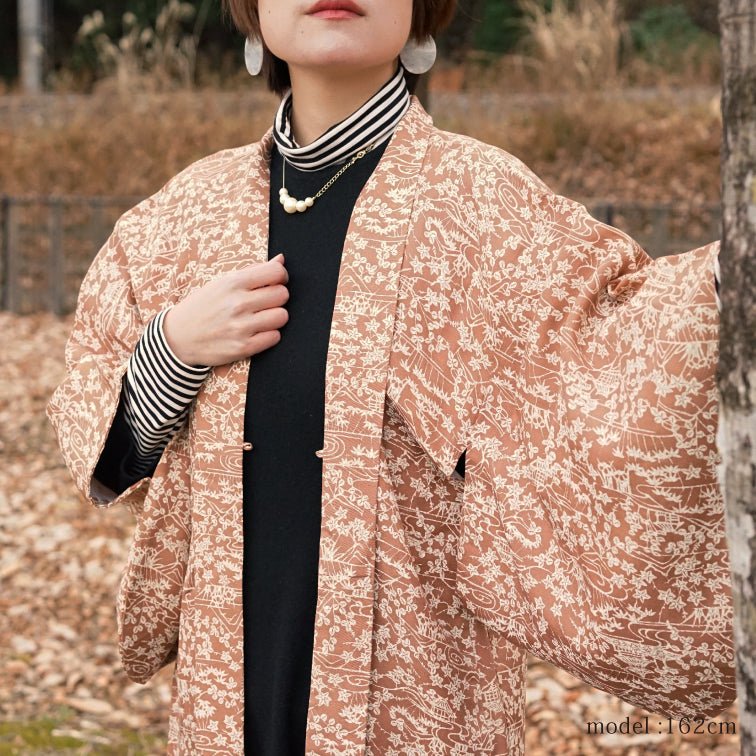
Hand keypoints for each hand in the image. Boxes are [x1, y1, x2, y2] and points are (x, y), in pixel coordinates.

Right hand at [162, 254, 288, 366]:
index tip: (275, 282)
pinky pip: (275, 337)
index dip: (280, 276)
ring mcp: (241, 326)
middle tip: (265, 302)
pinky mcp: (243, 347)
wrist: (178, 337)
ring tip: (261, 318)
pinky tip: (257, 332)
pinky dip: (269, 335)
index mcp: (233, 283)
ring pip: (282, 316)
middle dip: (277, 297)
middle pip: (282, 295)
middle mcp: (238, 303)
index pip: (276, 272)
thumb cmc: (202, 306)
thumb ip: (253, 271)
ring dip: (275, 317)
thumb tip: (281, 260)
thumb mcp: (222, 283)